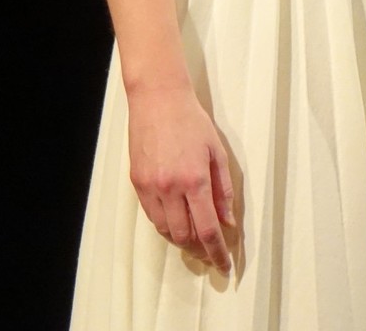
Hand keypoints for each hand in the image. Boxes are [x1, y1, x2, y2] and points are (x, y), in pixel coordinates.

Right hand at [127, 83, 235, 274]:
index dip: (218, 253)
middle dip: (200, 250)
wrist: (158, 99)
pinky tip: (176, 218)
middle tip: (211, 251)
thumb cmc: (191, 121)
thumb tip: (228, 220)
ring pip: (166, 230)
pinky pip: (152, 216)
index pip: (208, 230)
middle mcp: (171, 188)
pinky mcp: (137, 182)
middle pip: (185, 236)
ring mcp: (151, 187)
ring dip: (182, 238)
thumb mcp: (216, 151)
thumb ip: (223, 189)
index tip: (224, 266)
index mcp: (195, 180)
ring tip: (195, 236)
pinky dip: (165, 223)